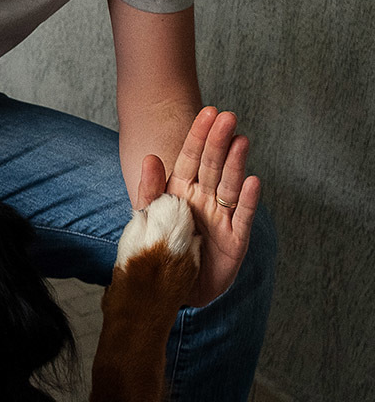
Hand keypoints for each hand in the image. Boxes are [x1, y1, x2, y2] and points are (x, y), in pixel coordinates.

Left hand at [134, 106, 260, 306]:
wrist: (172, 289)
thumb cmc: (162, 250)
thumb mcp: (147, 220)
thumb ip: (149, 191)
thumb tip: (150, 158)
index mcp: (181, 192)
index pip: (190, 159)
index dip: (198, 136)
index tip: (207, 112)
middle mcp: (204, 200)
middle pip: (212, 166)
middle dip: (218, 141)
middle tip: (226, 116)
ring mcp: (222, 218)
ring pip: (229, 185)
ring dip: (235, 163)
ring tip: (240, 140)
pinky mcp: (236, 239)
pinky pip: (243, 217)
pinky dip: (248, 200)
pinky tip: (253, 181)